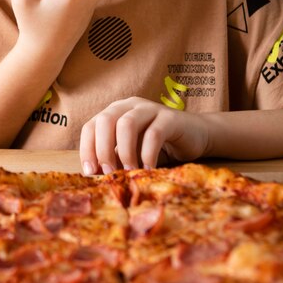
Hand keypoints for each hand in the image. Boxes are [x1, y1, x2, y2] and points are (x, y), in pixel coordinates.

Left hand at [79, 97, 208, 174]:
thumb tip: (95, 176)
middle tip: (109, 173)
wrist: (195, 136)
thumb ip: (114, 158)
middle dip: (103, 149)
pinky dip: (147, 154)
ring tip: (129, 172)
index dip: (87, 149)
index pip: (91, 126)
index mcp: (115, 112)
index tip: (90, 172)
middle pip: (105, 121)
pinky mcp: (170, 117)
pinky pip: (153, 134)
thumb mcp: (131, 152)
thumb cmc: (158, 146)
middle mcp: (129, 106)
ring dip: (124, 151)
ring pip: (127, 124)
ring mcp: (150, 108)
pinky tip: (148, 170)